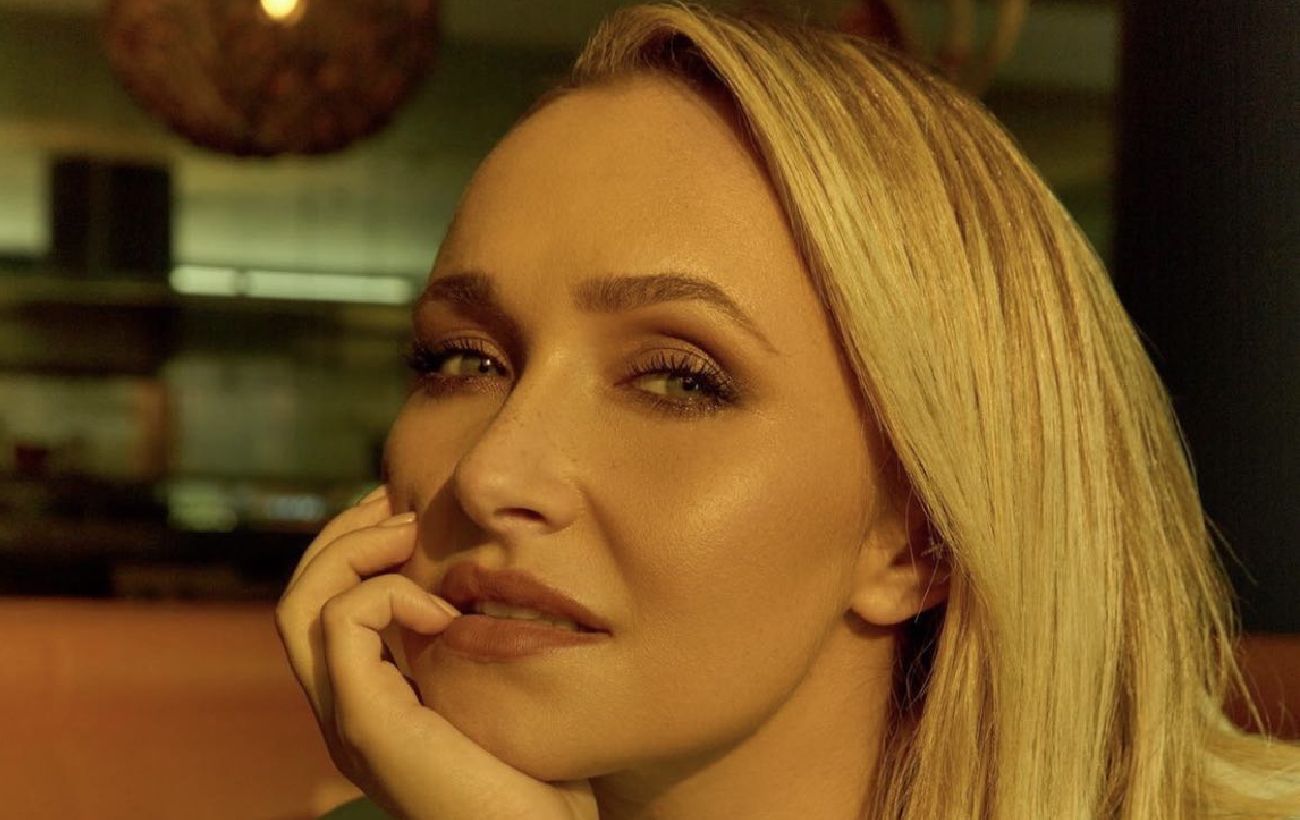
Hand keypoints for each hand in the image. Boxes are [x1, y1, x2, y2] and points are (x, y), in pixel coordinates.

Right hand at [275, 486, 598, 819]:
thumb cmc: (542, 777)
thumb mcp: (499, 690)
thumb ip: (476, 642)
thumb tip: (486, 580)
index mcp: (370, 698)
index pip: (322, 606)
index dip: (352, 546)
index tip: (405, 510)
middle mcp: (345, 708)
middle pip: (297, 596)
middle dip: (341, 534)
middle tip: (398, 504)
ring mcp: (348, 719)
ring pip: (298, 605)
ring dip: (351, 551)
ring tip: (409, 536)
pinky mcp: (366, 724)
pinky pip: (342, 625)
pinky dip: (387, 594)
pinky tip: (444, 611)